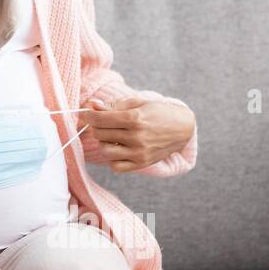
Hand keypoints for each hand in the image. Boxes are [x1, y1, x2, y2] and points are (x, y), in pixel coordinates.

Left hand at [77, 96, 193, 171]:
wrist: (182, 128)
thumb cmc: (157, 111)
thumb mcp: (137, 102)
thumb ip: (113, 106)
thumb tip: (91, 106)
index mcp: (135, 118)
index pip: (99, 119)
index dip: (88, 115)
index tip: (86, 113)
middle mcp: (137, 137)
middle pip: (99, 134)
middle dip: (97, 126)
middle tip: (104, 122)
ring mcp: (139, 153)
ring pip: (105, 150)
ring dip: (104, 142)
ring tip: (113, 135)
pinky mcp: (142, 164)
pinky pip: (116, 166)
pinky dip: (113, 158)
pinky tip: (120, 148)